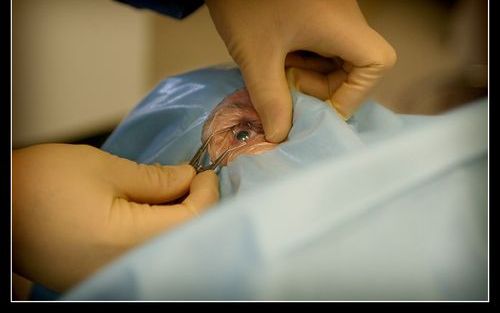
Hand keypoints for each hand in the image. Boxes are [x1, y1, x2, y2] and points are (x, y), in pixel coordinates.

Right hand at [12, 144, 218, 291]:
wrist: (0, 206)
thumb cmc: (40, 183)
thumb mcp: (103, 169)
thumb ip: (154, 179)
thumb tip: (187, 179)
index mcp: (125, 241)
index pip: (190, 221)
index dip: (206, 195)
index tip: (206, 174)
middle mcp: (122, 267)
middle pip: (181, 240)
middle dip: (195, 209)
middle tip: (195, 182)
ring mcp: (110, 276)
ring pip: (164, 250)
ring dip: (177, 221)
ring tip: (175, 192)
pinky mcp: (98, 275)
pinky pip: (142, 256)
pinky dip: (156, 233)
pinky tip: (154, 212)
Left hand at [206, 0, 396, 141]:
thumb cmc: (245, 1)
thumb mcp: (256, 56)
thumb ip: (270, 99)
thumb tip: (279, 137)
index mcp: (342, 25)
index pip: (376, 64)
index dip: (352, 94)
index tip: (316, 108)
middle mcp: (345, 18)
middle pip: (355, 65)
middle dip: (323, 87)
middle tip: (287, 90)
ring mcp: (330, 13)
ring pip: (335, 57)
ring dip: (309, 74)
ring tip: (276, 72)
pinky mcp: (314, 11)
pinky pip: (319, 44)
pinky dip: (302, 59)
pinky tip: (275, 59)